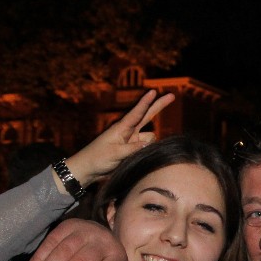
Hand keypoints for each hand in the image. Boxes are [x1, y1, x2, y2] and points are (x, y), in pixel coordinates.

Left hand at [59, 89, 173, 188]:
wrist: (88, 169)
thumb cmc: (97, 158)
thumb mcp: (114, 153)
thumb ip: (132, 148)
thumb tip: (149, 143)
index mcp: (121, 128)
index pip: (137, 113)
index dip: (146, 102)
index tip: (153, 91)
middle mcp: (128, 131)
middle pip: (147, 115)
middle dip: (159, 106)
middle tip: (171, 96)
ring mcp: (131, 140)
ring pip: (150, 138)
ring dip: (148, 145)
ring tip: (129, 156)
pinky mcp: (132, 149)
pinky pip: (146, 147)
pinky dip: (146, 151)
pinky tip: (135, 159)